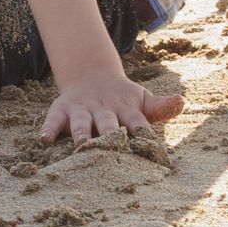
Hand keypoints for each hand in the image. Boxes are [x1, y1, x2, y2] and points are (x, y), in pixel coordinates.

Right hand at [40, 65, 183, 144]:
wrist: (92, 76)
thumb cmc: (123, 98)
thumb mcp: (142, 100)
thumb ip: (161, 106)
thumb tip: (183, 101)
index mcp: (126, 110)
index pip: (138, 124)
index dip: (143, 135)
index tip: (151, 150)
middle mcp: (104, 110)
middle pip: (109, 124)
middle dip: (111, 136)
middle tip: (114, 149)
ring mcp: (82, 109)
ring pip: (82, 123)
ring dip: (83, 134)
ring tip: (82, 146)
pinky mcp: (62, 110)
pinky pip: (54, 120)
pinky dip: (49, 129)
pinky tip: (44, 140)